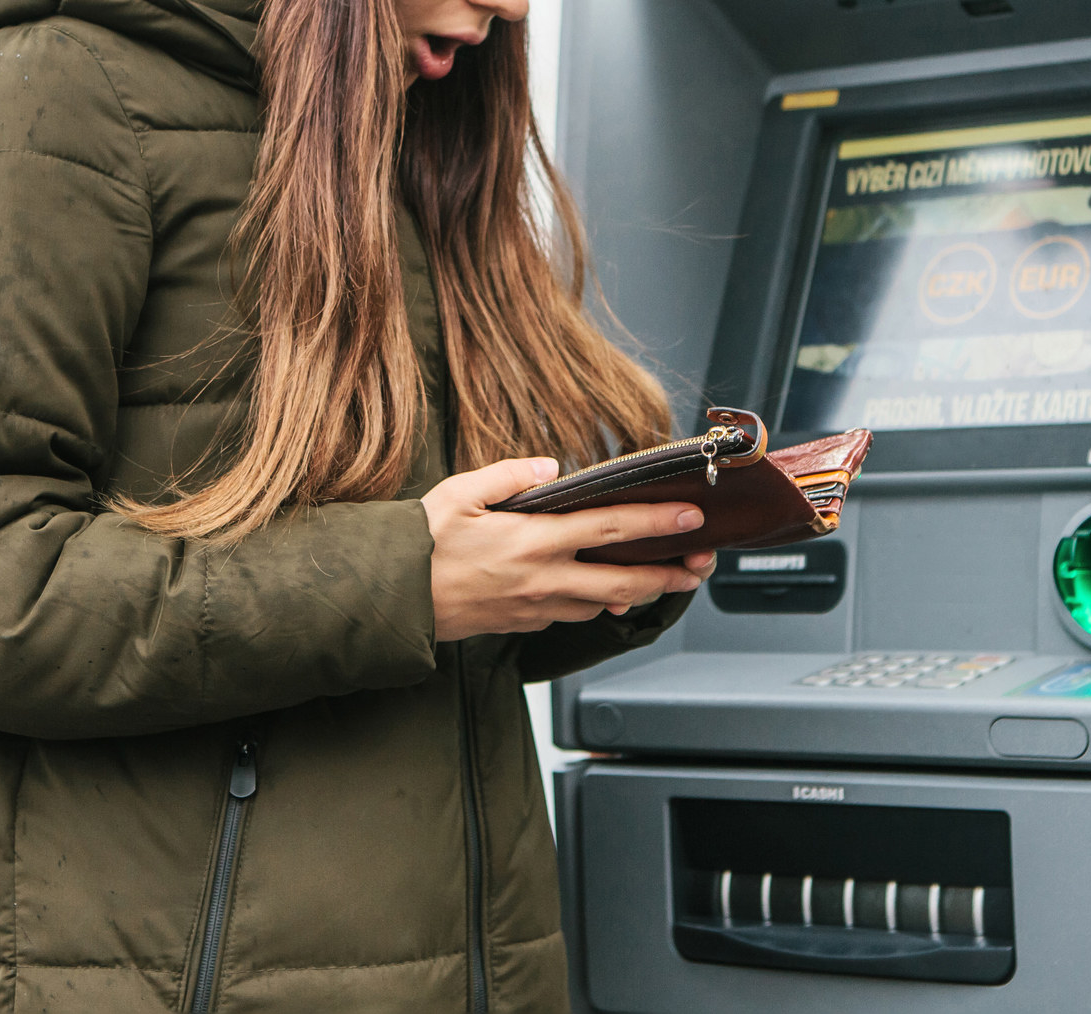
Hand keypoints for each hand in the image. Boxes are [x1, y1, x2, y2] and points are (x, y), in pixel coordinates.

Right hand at [422, 457, 716, 643]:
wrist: (391, 599)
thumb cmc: (419, 545)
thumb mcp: (459, 493)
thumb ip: (508, 475)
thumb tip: (548, 467)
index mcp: (532, 540)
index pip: (610, 528)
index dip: (657, 523)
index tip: (690, 516)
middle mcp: (541, 578)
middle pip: (622, 581)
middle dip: (668, 575)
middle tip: (700, 567)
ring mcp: (534, 606)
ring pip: (602, 604)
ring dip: (637, 592)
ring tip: (667, 580)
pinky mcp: (522, 623)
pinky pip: (572, 614)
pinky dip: (598, 605)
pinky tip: (608, 597)